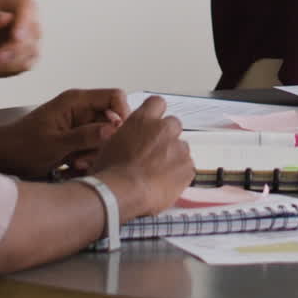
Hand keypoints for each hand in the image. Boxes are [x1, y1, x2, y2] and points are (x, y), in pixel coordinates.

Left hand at [0, 0, 41, 76]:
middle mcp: (28, 16)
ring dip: (10, 60)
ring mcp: (31, 35)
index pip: (28, 6)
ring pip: (31, 49)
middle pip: (32, 31)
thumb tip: (7, 18)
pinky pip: (27, 63)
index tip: (16, 37)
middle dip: (13, 47)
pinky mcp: (29, 53)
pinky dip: (10, 68)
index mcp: (15, 0)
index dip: (24, 22)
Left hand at [0, 88, 128, 177]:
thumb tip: (113, 130)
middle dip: (105, 141)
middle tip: (89, 157)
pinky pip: (93, 145)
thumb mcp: (55, 144)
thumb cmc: (23, 146)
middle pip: (111, 119)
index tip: (120, 136)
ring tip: (76, 163)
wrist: (5, 156)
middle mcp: (81, 108)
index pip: (114, 97)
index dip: (122, 114)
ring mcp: (79, 122)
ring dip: (95, 152)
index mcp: (76, 100)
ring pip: (104, 135)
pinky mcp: (77, 136)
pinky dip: (87, 156)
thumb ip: (85, 136)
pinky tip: (73, 165)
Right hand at [95, 95, 193, 219]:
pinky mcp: (187, 168)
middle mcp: (163, 129)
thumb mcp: (109, 146)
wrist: (119, 195)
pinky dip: (180, 175)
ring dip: (174, 157)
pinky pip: (187, 168)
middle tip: (156, 153)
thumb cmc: (109, 173)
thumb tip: (125, 138)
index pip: (157, 103)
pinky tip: (166, 185)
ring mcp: (177, 148)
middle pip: (173, 124)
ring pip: (181, 148)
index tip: (153, 124)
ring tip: (159, 173)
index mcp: (142, 120)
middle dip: (167, 136)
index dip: (156, 113)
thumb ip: (124, 136)